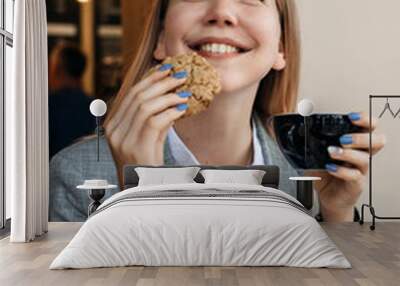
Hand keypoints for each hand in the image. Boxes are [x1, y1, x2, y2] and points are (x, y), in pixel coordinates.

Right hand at [104, 65, 190, 185]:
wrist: (144, 190)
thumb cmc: (148, 164)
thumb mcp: (150, 137)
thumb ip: (157, 117)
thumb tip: (172, 95)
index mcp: (114, 125)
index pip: (131, 94)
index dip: (150, 79)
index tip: (166, 68)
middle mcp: (114, 130)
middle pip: (137, 96)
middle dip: (161, 82)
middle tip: (180, 76)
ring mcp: (123, 140)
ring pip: (145, 106)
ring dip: (168, 96)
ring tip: (184, 91)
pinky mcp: (136, 149)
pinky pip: (154, 122)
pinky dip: (170, 112)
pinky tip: (182, 109)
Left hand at [306, 112, 385, 221]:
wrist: (327, 196)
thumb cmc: (325, 174)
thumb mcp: (316, 154)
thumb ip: (310, 142)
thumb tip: (296, 128)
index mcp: (354, 145)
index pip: (369, 128)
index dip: (365, 120)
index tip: (351, 117)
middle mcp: (360, 156)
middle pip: (377, 141)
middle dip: (361, 137)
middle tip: (343, 138)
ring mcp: (359, 170)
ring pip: (364, 159)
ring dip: (347, 153)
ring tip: (332, 152)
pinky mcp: (355, 184)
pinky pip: (354, 176)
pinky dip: (341, 171)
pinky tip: (330, 167)